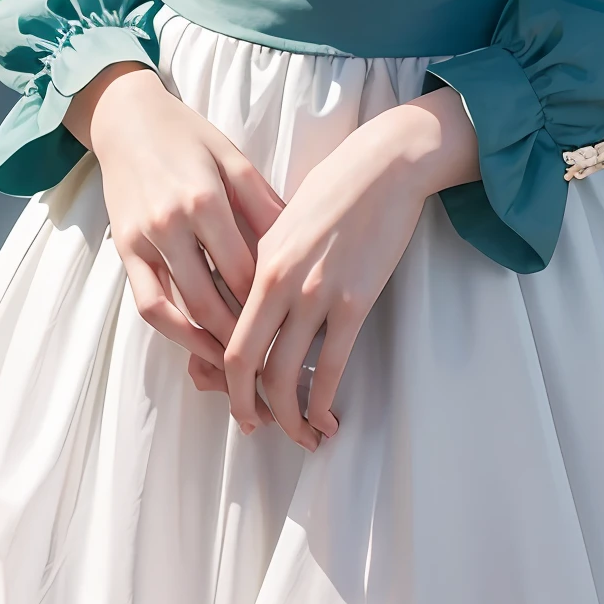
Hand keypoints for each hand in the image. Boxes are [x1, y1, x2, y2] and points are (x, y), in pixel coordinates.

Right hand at [65, 63, 285, 374]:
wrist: (127, 118)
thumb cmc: (188, 136)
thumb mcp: (233, 158)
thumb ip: (264, 203)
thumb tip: (300, 246)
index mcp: (205, 200)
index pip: (245, 272)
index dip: (270, 307)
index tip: (295, 330)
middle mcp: (171, 225)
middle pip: (214, 301)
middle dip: (245, 339)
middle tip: (274, 365)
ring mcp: (144, 241)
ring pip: (179, 311)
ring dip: (210, 346)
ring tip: (241, 367)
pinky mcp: (124, 250)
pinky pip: (147, 304)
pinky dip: (173, 331)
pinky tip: (198, 345)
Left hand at [223, 87, 478, 449]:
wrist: (382, 167)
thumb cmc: (331, 192)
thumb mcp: (280, 225)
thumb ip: (261, 267)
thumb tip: (248, 309)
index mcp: (256, 262)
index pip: (224, 332)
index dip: (222, 376)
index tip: (231, 395)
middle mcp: (278, 282)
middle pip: (244, 361)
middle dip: (245, 405)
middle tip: (253, 427)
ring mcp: (316, 294)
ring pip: (287, 374)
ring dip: (288, 416)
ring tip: (299, 435)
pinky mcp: (355, 301)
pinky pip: (333, 366)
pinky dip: (324, 401)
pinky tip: (327, 418)